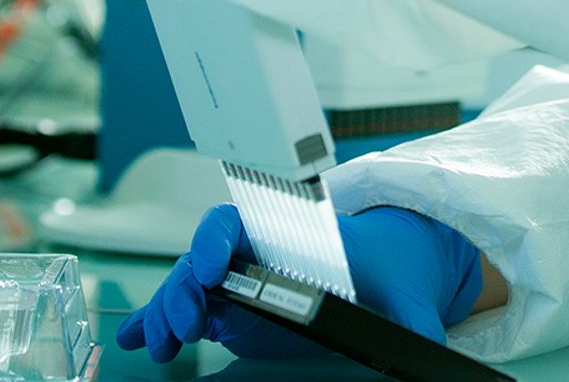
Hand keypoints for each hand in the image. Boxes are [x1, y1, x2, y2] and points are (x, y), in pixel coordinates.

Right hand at [116, 202, 486, 362]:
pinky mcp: (234, 309)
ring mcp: (241, 280)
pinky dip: (159, 319)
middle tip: (185, 324)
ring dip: (167, 311)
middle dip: (184, 287)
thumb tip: (432, 348)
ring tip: (158, 343)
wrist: (388, 268)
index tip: (213, 266)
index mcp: (293, 234)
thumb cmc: (392, 270)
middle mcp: (258, 252)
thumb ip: (414, 322)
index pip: (240, 221)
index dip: (218, 239)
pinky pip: (190, 309)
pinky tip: (136, 336)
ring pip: (189, 287)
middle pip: (202, 258)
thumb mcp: (406, 296)